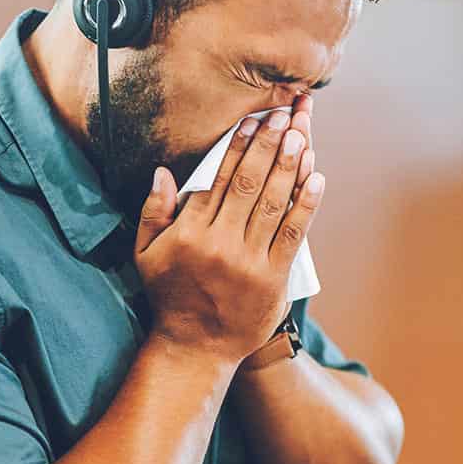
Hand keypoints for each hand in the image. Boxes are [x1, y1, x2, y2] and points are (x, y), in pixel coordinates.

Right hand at [135, 101, 324, 364]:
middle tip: (283, 115)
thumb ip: (152, 212)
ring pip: (272, 204)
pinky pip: (292, 235)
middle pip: (248, 184)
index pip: (217, 178)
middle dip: (267, 145)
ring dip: (289, 166)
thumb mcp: (146, 254)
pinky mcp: (272, 279)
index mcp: (189, 232)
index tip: (252, 119)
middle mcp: (219, 243)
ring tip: (300, 135)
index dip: (237, 145)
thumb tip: (162, 171)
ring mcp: (248, 261)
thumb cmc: (171, 296)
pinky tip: (316, 178)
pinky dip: (306, 205)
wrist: (196, 348)